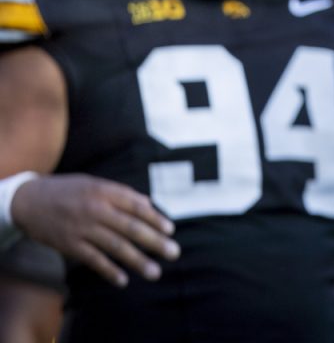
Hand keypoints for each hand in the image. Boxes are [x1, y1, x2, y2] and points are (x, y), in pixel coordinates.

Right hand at [11, 174, 179, 286]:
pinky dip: (108, 270)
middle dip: (155, 242)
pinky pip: (93, 259)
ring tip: (155, 272)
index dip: (155, 218)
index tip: (170, 230)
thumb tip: (148, 205)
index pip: (137, 206)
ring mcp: (82, 228)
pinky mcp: (69, 244)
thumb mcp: (95, 184)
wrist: (29, 201)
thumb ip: (122, 194)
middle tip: (174, 253)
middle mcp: (96, 209)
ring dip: (137, 261)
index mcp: (105, 191)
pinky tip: (123, 280)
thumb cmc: (68, 191)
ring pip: (115, 246)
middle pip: (131, 228)